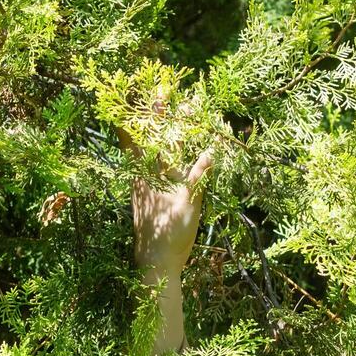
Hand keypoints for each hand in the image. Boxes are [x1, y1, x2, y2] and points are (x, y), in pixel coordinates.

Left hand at [115, 93, 214, 274]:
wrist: (155, 264)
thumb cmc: (170, 233)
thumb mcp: (189, 203)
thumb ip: (199, 176)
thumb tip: (211, 150)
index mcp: (151, 173)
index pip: (148, 134)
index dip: (151, 112)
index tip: (156, 91)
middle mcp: (145, 175)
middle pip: (147, 137)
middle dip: (154, 116)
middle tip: (160, 93)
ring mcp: (145, 186)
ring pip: (147, 152)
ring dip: (154, 133)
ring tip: (160, 114)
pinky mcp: (147, 198)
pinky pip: (150, 168)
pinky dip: (157, 155)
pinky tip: (164, 152)